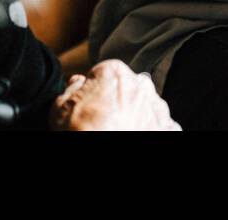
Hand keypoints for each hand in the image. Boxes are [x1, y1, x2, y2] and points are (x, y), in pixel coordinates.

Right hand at [49, 60, 180, 130]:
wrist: (101, 156)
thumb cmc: (79, 131)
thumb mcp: (60, 108)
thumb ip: (71, 89)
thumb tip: (78, 81)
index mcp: (114, 72)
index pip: (104, 72)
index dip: (94, 88)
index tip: (88, 103)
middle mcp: (140, 84)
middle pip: (129, 85)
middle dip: (119, 97)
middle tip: (104, 118)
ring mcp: (156, 107)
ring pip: (148, 104)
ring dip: (139, 112)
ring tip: (121, 129)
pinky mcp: (168, 128)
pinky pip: (163, 125)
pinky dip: (154, 130)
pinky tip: (138, 134)